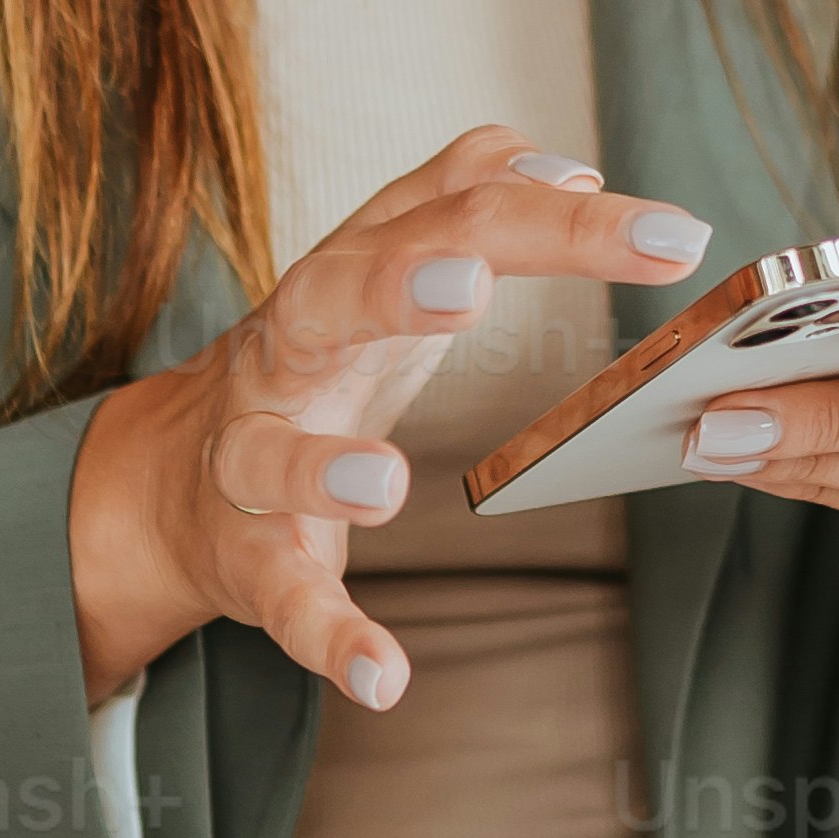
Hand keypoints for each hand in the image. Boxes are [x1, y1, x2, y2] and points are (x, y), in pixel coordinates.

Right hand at [67, 121, 711, 711]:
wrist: (169, 479)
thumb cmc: (308, 360)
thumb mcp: (376, 262)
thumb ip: (459, 199)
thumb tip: (568, 162)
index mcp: (341, 274)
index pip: (449, 218)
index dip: (554, 219)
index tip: (670, 233)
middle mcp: (287, 350)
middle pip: (335, 297)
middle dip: (398, 288)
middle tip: (475, 284)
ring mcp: (253, 457)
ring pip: (272, 451)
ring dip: (326, 464)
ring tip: (388, 485)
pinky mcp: (244, 556)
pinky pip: (282, 595)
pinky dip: (328, 635)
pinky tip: (383, 674)